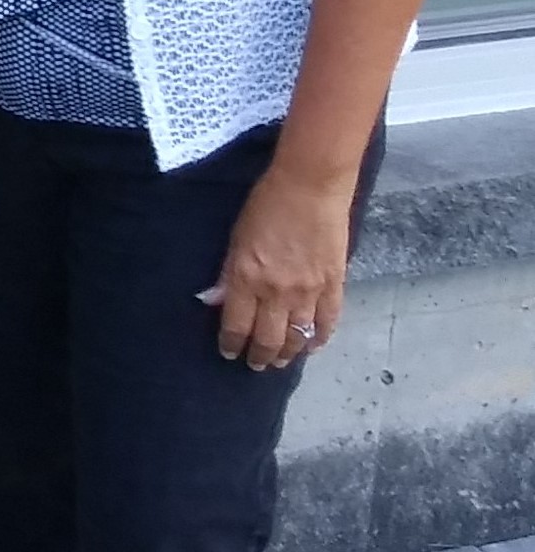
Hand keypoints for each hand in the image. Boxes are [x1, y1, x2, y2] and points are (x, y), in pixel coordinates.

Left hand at [213, 164, 353, 373]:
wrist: (310, 186)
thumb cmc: (265, 206)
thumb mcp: (235, 239)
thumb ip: (228, 275)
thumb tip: (216, 302)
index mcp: (247, 279)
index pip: (237, 326)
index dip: (232, 345)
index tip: (229, 352)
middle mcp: (277, 292)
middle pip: (268, 339)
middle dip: (260, 356)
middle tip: (255, 364)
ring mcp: (309, 290)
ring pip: (299, 337)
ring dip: (288, 353)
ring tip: (280, 361)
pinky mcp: (335, 283)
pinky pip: (329, 321)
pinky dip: (320, 338)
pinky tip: (313, 346)